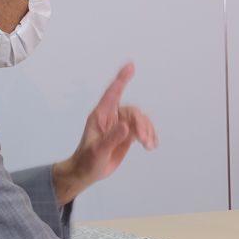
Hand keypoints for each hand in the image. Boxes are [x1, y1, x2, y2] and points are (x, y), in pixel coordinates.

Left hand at [53, 63, 157, 203]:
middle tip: (144, 140)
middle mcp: (111, 117)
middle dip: (142, 123)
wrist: (87, 173)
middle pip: (133, 111)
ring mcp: (120, 125)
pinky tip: (152, 145)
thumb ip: (112, 137)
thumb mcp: (98, 150)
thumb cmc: (87, 160)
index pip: (113, 93)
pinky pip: (142, 130)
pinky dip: (149, 136)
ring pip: (140, 120)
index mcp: (100, 115)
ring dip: (147, 131)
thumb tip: (127, 126)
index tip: (131, 66)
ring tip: (149, 145)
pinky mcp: (127, 135)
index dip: (121, 79)